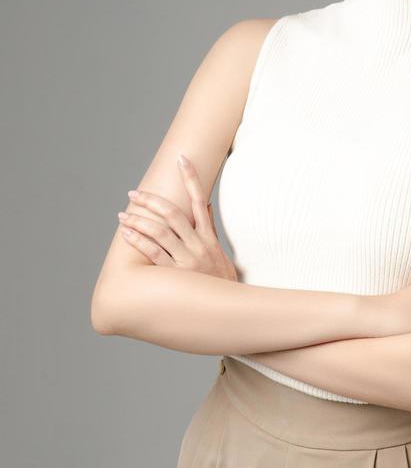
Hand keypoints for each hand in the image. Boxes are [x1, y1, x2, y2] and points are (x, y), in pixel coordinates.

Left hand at [117, 154, 238, 279]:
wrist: (230, 309)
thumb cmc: (221, 281)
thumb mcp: (220, 253)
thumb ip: (210, 228)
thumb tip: (207, 206)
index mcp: (209, 237)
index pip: (200, 200)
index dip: (191, 178)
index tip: (181, 159)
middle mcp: (198, 244)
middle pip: (173, 213)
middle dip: (151, 200)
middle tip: (134, 193)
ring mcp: (187, 259)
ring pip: (160, 232)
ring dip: (139, 220)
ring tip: (123, 214)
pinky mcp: (176, 275)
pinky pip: (154, 254)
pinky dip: (139, 241)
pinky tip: (126, 233)